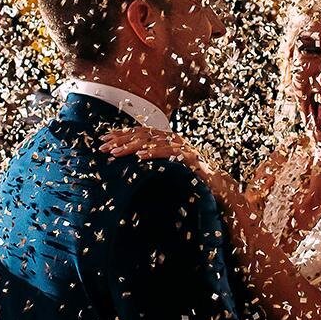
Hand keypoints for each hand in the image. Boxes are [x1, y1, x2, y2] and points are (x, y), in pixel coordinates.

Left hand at [101, 127, 235, 199]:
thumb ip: (152, 162)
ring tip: (115, 152)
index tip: (103, 138)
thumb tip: (130, 162)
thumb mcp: (167, 168)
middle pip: (143, 134)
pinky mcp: (189, 157)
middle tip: (102, 146)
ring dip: (132, 146)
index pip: (140, 132)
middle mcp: (174, 138)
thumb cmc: (190, 179)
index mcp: (166, 139)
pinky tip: (139, 157)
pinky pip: (168, 152)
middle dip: (121, 139)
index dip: (121, 134)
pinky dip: (153, 153)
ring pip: (152, 141)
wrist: (217, 187)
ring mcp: (182, 146)